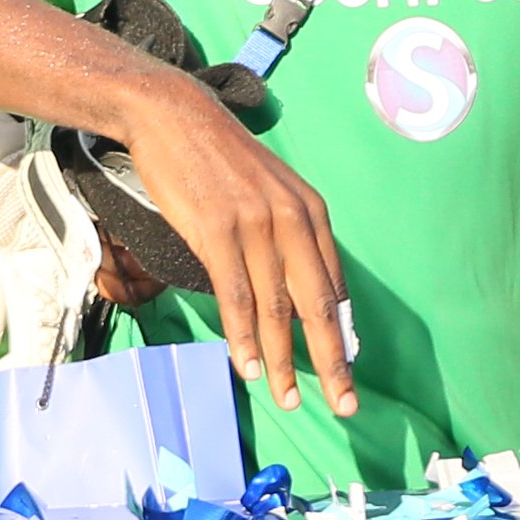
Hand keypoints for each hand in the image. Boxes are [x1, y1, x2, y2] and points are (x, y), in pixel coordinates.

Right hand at [113, 67, 354, 414]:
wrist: (172, 114)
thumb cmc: (217, 158)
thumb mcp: (267, 191)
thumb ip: (286, 235)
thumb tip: (295, 290)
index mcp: (310, 211)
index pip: (333, 286)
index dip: (342, 335)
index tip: (347, 373)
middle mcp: (291, 219)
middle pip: (318, 305)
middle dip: (333, 361)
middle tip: (345, 405)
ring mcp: (255, 225)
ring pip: (277, 309)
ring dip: (283, 361)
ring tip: (289, 399)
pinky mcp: (217, 230)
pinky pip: (236, 295)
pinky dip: (245, 336)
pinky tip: (248, 366)